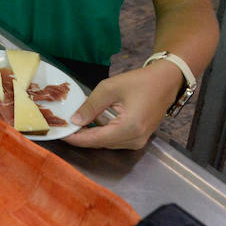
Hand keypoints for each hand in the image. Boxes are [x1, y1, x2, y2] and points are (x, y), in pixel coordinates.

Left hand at [64, 64, 182, 149]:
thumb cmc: (139, 82)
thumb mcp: (110, 88)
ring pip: (107, 143)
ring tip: (73, 124)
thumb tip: (74, 120)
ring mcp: (138, 141)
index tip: (60, 133)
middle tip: (63, 127)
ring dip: (90, 134)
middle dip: (81, 136)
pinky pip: (114, 139)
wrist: (165, 82)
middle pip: (101, 143)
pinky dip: (101, 132)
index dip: (76, 138)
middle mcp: (135, 140)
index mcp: (130, 128)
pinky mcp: (138, 138)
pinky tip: (89, 123)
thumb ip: (91, 106)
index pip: (96, 139)